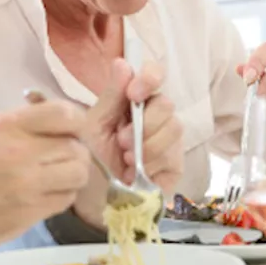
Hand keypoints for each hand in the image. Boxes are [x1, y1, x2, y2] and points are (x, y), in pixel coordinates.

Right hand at [0, 100, 89, 264]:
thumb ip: (20, 122)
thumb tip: (54, 119)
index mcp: (9, 127)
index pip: (65, 114)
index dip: (75, 122)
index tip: (70, 130)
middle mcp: (22, 154)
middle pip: (77, 147)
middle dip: (74, 151)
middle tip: (60, 158)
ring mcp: (28, 186)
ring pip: (78, 175)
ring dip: (72, 175)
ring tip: (57, 177)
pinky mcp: (30, 213)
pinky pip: (66, 200)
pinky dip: (62, 195)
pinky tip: (45, 194)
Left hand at [74, 58, 183, 225]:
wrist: (92, 201)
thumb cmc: (90, 161)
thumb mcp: (93, 127)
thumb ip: (110, 97)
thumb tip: (122, 63)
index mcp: (133, 102)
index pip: (154, 75)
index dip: (150, 77)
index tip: (134, 92)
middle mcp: (154, 117)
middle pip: (166, 103)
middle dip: (143, 122)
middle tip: (122, 141)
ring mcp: (168, 140)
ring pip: (174, 127)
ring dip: (147, 144)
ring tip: (126, 159)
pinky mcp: (175, 164)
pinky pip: (174, 154)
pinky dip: (152, 163)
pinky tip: (137, 173)